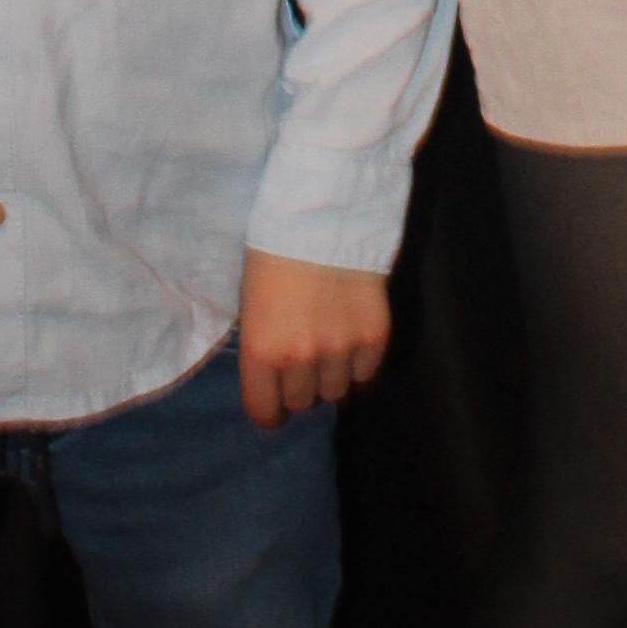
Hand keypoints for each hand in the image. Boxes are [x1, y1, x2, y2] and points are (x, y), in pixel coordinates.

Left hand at [238, 249, 390, 421]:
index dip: (270, 409)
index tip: (275, 402)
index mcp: (261, 350)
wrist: (324, 215)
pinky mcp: (374, 336)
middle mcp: (301, 359)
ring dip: (332, 376)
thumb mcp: (252, 304)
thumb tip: (276, 377)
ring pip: (337, 391)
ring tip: (330, 349)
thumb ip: (263, 346)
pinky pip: (367, 373)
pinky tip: (352, 341)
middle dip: (301, 387)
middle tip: (303, 363)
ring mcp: (341, 349)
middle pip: (303, 402)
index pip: (265, 412)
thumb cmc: (274, 253)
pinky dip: (359, 364)